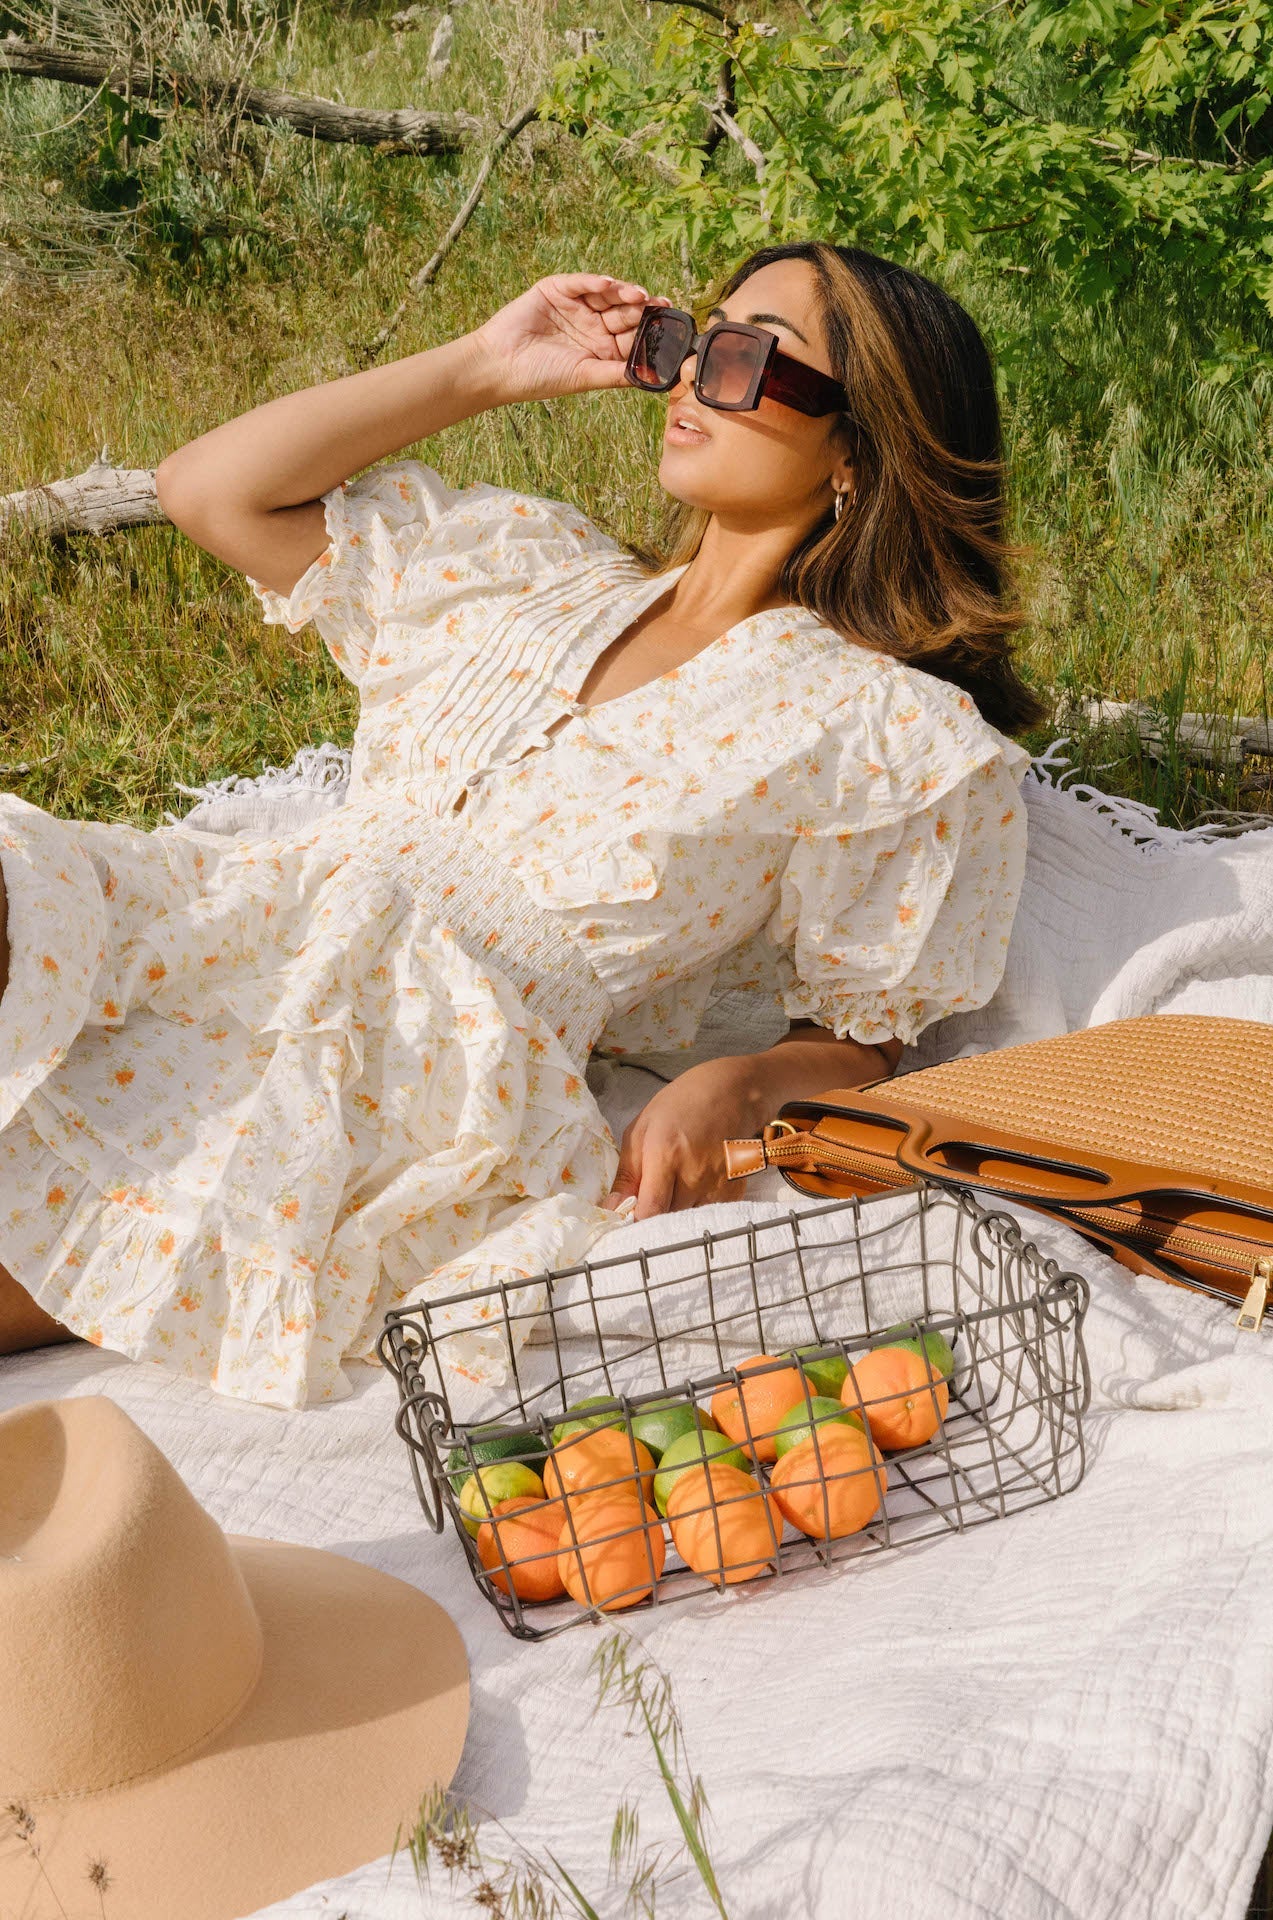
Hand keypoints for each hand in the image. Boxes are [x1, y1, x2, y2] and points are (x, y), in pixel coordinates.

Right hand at [467, 273, 670, 406]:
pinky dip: (594, 282)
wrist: (500, 366)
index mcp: (601, 348)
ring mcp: (575, 306)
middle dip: (642, 309)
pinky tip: (609, 284)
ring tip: (639, 295)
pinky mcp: (556, 289)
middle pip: (623, 312)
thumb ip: (617, 374)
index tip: (671, 327)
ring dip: (623, 292)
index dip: (650, 330)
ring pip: (606, 295)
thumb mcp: (584, 376)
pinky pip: (580, 282)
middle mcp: (591, 325)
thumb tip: (653, 379)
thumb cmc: (541, 377)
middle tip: (661, 305)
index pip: (631, 335)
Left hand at [600, 1056, 770, 1220]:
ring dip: (677, 1211)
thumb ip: (627, 1174)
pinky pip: (709, 1213)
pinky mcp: (735, 1190)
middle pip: (668, 1220)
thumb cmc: (682, 1104)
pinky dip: (698, 1206)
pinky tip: (697, 1182)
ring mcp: (717, 1184)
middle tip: (653, 1195)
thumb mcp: (641, 1129)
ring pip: (688, 1220)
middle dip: (655, 1214)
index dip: (636, 1222)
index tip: (629, 1219)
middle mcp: (694, 1175)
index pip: (649, 1211)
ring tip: (677, 1184)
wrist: (734, 1091)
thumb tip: (613, 1210)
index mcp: (665, 1155)